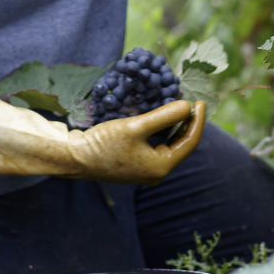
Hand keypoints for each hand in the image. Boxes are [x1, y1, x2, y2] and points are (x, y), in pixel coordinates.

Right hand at [0, 95, 205, 184]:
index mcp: (161, 167)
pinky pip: (156, 146)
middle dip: (187, 122)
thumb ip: (164, 116)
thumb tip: (188, 106)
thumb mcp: (135, 126)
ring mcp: (145, 170)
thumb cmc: (103, 144)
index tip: (200, 101)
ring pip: (168, 145)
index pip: (189, 142)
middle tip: (192, 101)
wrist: (73, 158)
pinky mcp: (135, 165)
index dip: (197, 120)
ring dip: (174, 126)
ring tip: (179, 105)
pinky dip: (161, 131)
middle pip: (181, 144)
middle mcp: (156, 172)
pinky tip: (160, 116)